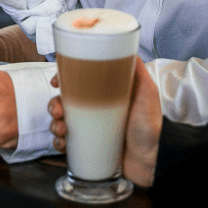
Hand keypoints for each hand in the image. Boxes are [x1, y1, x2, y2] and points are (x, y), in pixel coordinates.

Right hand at [49, 57, 161, 186]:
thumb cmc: (151, 125)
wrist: (153, 159)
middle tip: (58, 111)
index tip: (57, 82)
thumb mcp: (147, 92)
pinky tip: (63, 143)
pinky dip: (58, 142)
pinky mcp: (90, 146)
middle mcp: (97, 110)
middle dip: (55, 104)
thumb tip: (127, 48)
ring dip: (54, 123)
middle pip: (66, 102)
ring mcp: (92, 129)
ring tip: (61, 129)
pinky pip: (66, 143)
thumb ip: (137, 70)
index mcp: (106, 94)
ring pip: (62, 122)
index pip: (79, 82)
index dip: (64, 80)